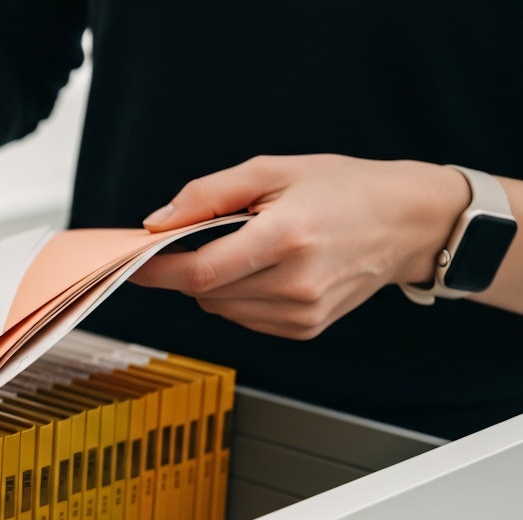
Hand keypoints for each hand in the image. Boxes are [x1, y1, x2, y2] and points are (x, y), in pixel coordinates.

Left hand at [133, 154, 469, 338]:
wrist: (406, 223)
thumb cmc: (342, 189)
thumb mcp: (272, 170)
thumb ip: (208, 195)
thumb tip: (157, 223)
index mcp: (287, 237)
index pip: (200, 272)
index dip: (158, 270)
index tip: (133, 262)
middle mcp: (295, 283)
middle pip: (204, 292)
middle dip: (187, 268)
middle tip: (202, 237)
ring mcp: (302, 312)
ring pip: (220, 308)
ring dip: (214, 282)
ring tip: (250, 247)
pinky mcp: (305, 328)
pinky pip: (244, 318)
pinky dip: (239, 295)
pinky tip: (267, 269)